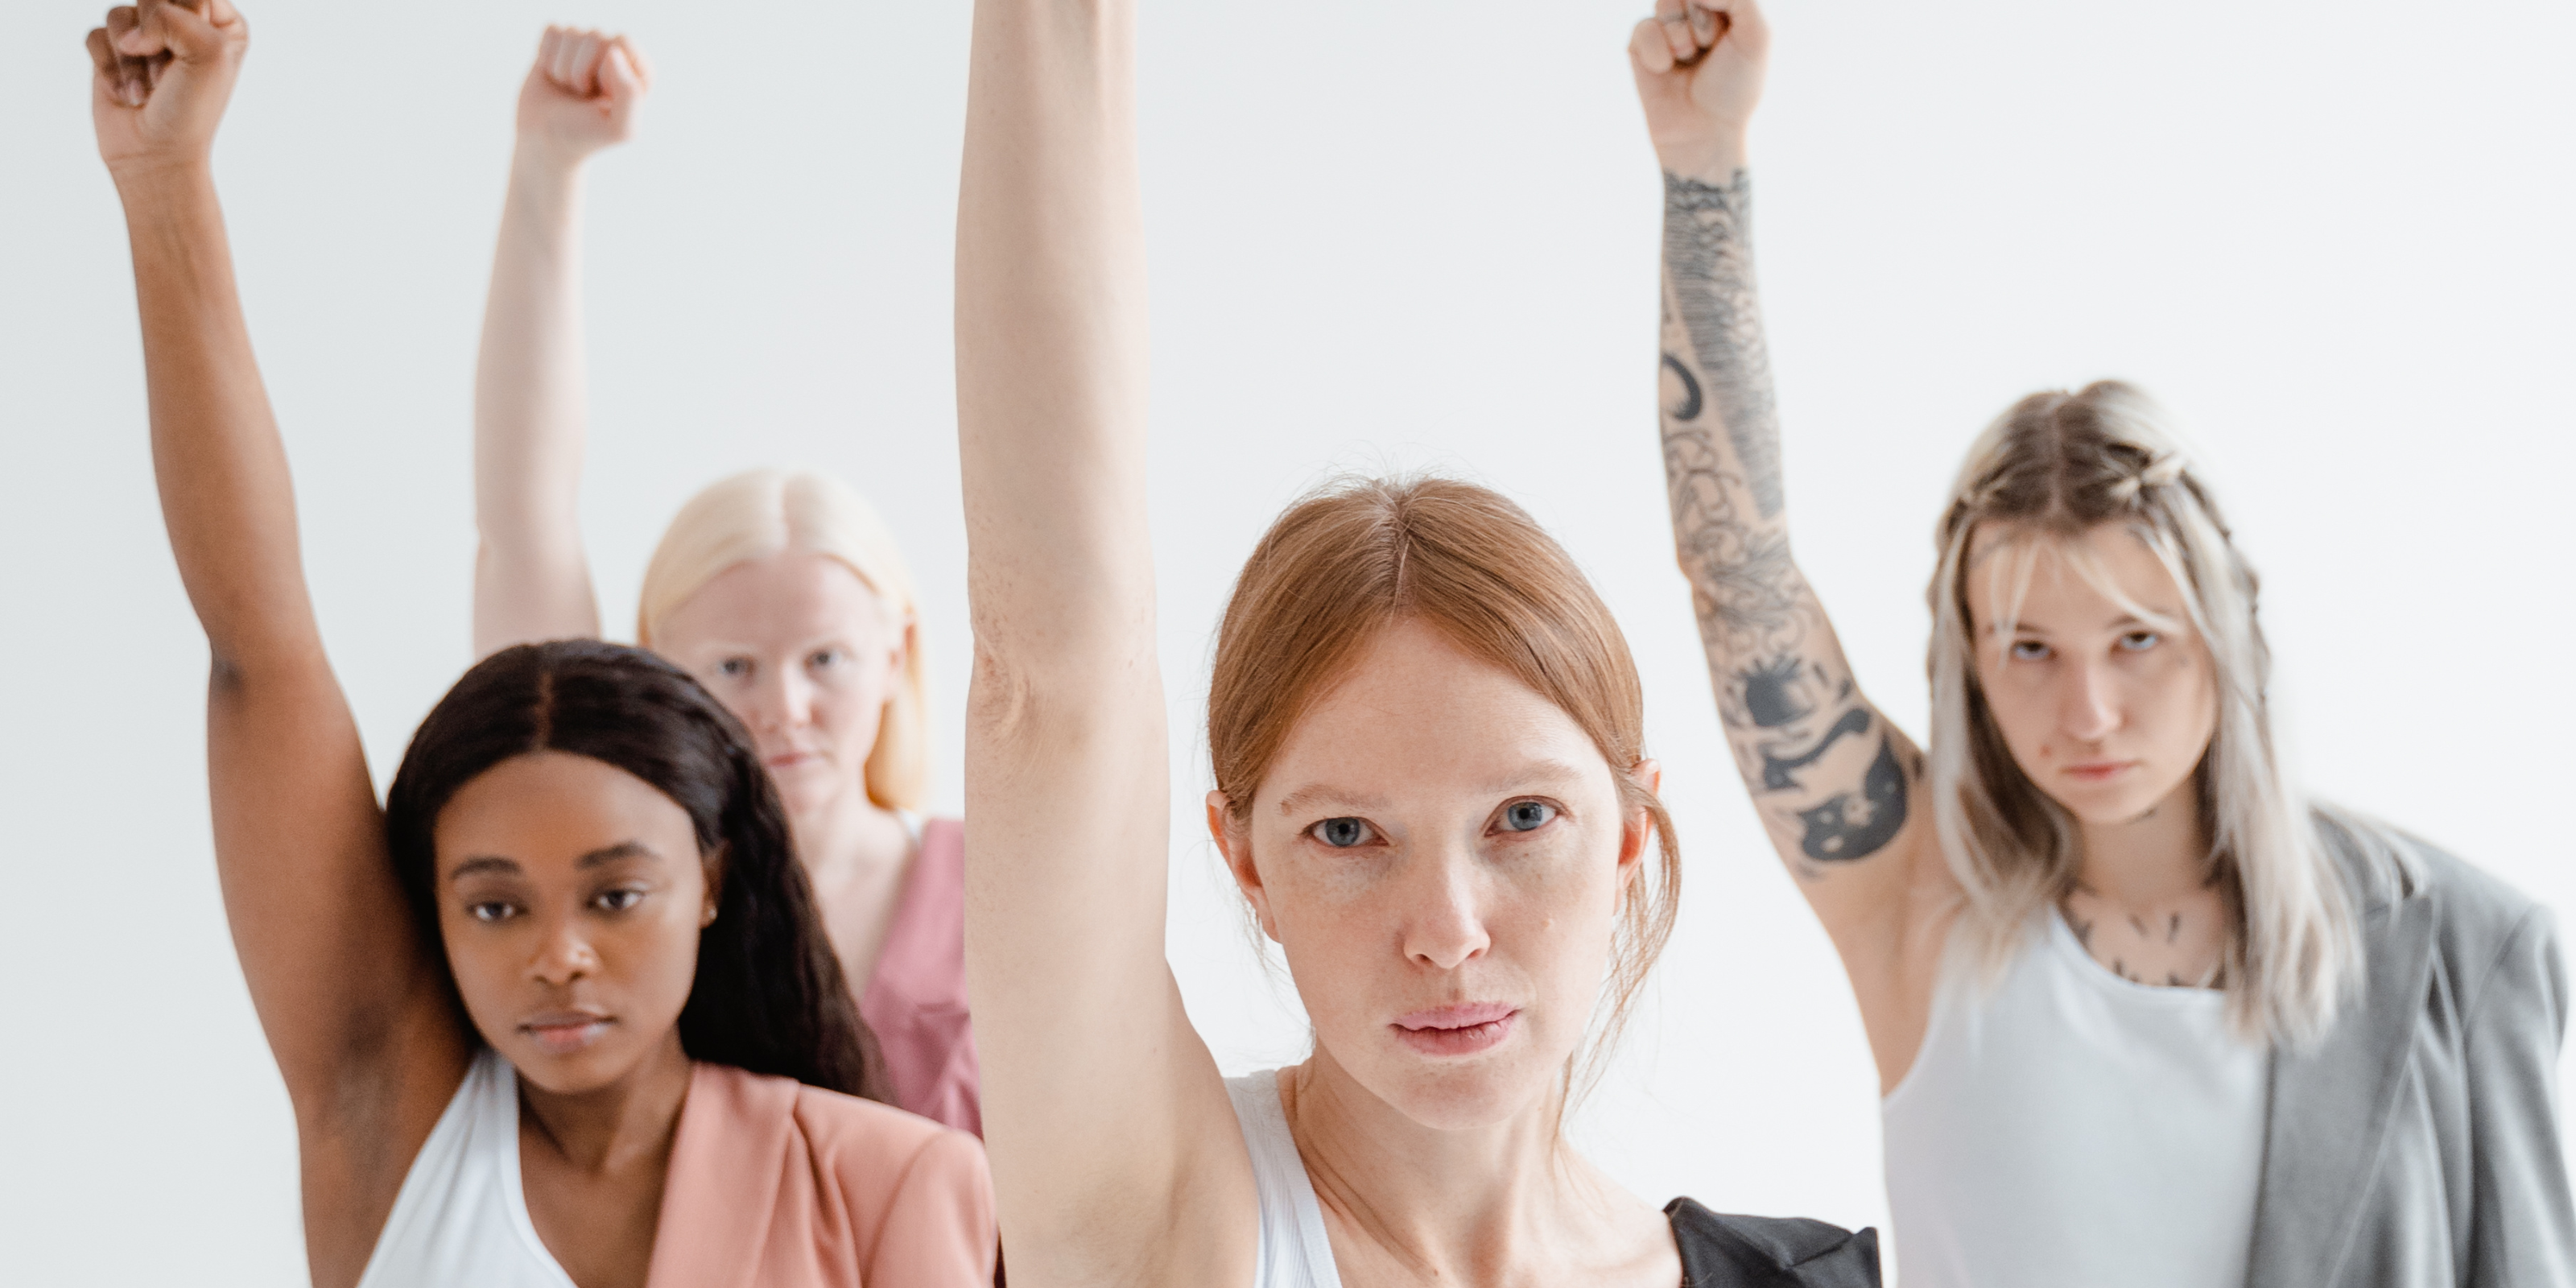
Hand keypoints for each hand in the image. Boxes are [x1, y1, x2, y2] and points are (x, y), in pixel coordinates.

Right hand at [86, 0, 247, 177]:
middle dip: (155, 39)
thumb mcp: (207, 54)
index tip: (194, 57)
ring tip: (148, 89)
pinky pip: (97, 34)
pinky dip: (109, 67)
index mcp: (221, 23)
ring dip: (132, 59)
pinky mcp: (113, 49)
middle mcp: (185, 23)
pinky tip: (127, 93)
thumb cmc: (191, 110)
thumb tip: (130, 30)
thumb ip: (174, 16)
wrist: (155, 153)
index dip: (188, 20)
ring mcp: (147, 35)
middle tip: (169, 75)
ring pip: (120, 14)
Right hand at [515, 27, 650, 167]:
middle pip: (596, 36)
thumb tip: (613, 52)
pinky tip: (553, 76)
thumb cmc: (586, 137)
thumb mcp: (621, 129)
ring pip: (572, 33)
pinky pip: (552, 30)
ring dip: (563, 68)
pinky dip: (546, 55)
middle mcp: (615, 55)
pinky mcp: (559, 44)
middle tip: (582, 96)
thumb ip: (630, 95)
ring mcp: (585, 48)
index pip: (623, 42)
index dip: (607, 69)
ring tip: (569, 89)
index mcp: (638, 71)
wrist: (545, 142)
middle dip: (581, 70)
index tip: (602, 94)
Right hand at [1629, 0, 1767, 178]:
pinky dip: (1658, 52)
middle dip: (1702, 21)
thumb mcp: (1757, 35)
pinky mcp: (1640, 48)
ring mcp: (1666, 29)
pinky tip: (1666, 70)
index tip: (1728, 35)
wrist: (1706, 134)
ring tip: (1688, 60)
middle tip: (1709, 50)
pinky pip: (1643, 28)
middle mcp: (1694, 14)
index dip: (1720, 5)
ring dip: (1681, 36)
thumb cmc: (1735, 88)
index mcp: (1724, 8)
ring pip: (1664, 3)